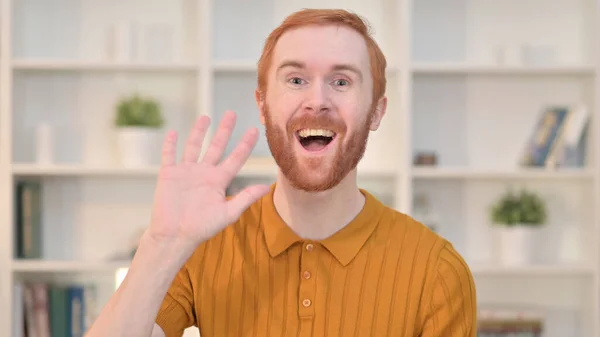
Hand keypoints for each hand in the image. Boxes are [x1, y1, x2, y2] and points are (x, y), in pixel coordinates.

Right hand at [148, 111, 270, 248]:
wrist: (175, 236)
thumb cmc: (202, 228)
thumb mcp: (227, 214)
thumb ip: (245, 198)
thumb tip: (266, 187)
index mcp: (218, 181)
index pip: (235, 159)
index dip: (245, 145)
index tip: (254, 130)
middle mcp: (204, 173)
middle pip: (216, 146)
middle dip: (224, 130)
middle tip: (231, 114)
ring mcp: (186, 172)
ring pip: (193, 146)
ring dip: (199, 132)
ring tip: (205, 117)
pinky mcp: (168, 175)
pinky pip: (169, 155)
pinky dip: (170, 144)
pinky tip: (173, 132)